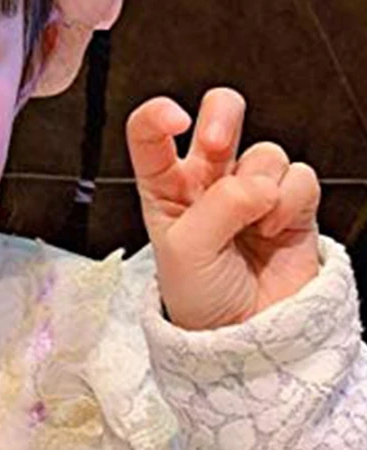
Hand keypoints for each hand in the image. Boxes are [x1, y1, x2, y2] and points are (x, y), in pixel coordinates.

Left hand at [126, 88, 321, 330]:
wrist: (244, 337)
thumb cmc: (199, 294)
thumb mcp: (185, 250)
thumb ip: (217, 207)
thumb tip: (258, 185)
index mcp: (166, 183)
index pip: (150, 132)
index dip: (157, 114)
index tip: (174, 118)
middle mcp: (208, 178)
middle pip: (219, 113)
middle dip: (222, 115)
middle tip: (218, 144)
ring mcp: (250, 187)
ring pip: (265, 152)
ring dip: (262, 186)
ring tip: (253, 227)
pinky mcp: (290, 203)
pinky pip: (301, 177)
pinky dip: (292, 202)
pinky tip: (273, 231)